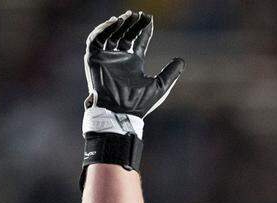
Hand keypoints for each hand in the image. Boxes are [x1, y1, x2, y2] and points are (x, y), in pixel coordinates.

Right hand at [82, 10, 183, 137]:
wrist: (121, 112)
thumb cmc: (140, 103)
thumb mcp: (160, 85)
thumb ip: (171, 72)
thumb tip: (182, 60)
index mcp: (133, 63)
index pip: (139, 41)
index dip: (144, 29)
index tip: (149, 18)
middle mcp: (119, 59)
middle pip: (125, 34)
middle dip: (132, 24)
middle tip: (139, 15)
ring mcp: (106, 58)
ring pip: (109, 34)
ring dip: (118, 24)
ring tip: (127, 16)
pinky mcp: (94, 59)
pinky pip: (95, 39)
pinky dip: (103, 29)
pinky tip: (115, 23)